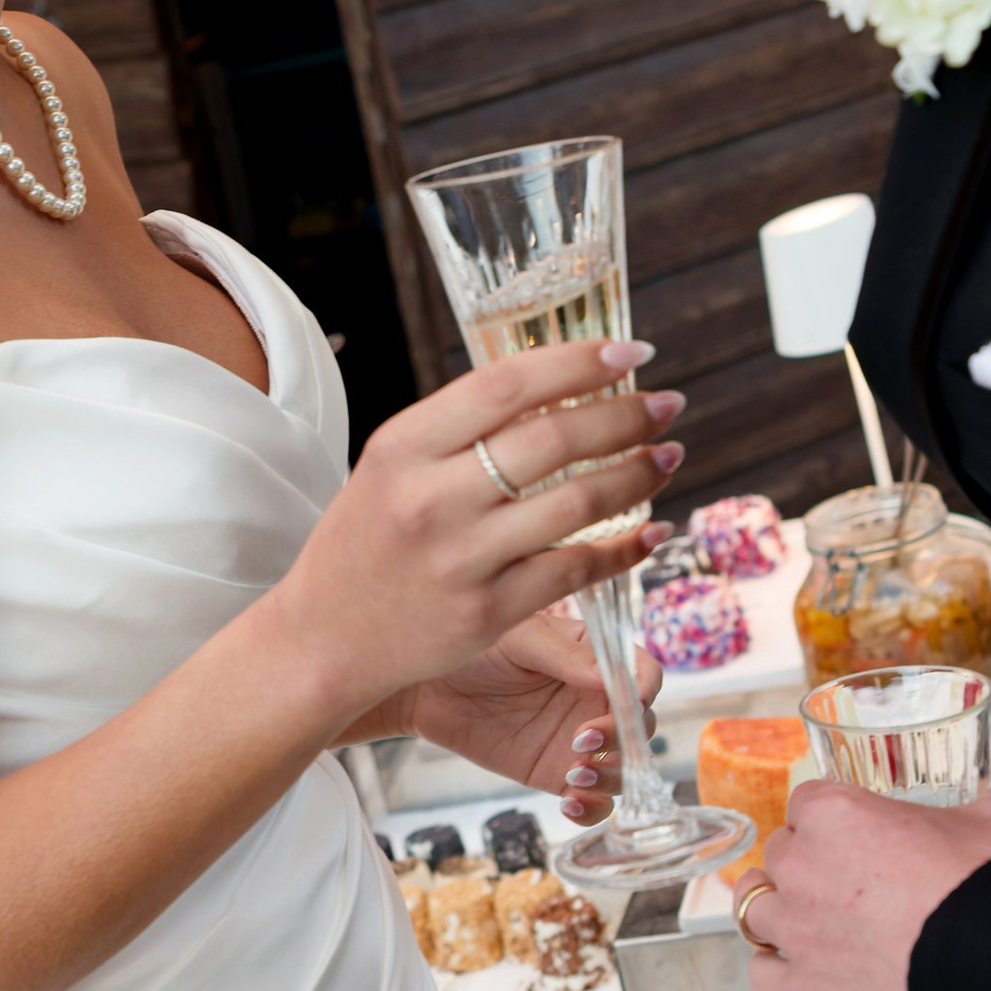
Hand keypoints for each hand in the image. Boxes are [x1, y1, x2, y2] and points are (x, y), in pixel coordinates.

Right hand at [276, 344, 682, 720]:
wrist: (323, 639)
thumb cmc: (366, 540)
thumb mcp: (391, 466)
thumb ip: (461, 429)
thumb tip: (562, 387)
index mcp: (403, 445)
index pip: (506, 384)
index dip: (578, 362)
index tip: (631, 351)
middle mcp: (431, 498)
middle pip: (552, 440)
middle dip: (626, 415)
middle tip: (668, 404)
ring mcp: (461, 559)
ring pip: (575, 505)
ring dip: (637, 475)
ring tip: (668, 457)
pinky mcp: (487, 613)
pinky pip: (575, 571)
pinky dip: (625, 548)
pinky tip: (652, 530)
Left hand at [395, 603, 654, 819]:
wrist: (427, 688)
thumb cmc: (473, 650)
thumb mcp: (519, 640)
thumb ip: (564, 657)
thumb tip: (607, 678)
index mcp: (595, 657)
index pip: (644, 674)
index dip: (643, 692)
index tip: (626, 706)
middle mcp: (596, 700)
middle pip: (641, 727)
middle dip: (623, 739)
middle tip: (581, 739)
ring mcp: (580, 741)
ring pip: (624, 769)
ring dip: (610, 777)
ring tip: (573, 773)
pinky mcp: (557, 774)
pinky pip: (593, 801)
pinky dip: (592, 808)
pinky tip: (570, 802)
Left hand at [740, 776, 990, 990]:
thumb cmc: (990, 890)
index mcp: (835, 815)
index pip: (806, 801)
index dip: (830, 817)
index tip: (851, 834)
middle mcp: (802, 868)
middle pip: (780, 852)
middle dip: (808, 862)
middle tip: (845, 881)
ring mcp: (796, 931)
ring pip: (755, 908)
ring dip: (778, 910)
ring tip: (807, 920)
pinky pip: (762, 974)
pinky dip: (776, 970)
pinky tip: (799, 970)